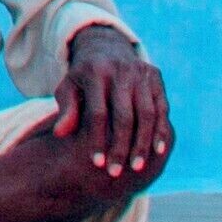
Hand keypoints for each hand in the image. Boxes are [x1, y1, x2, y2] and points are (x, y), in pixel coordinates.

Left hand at [54, 24, 171, 179]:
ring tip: (136, 167)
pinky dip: (161, 130)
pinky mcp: (155, 77)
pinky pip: (162, 107)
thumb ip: (66, 110)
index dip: (97, 140)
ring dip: (143, 143)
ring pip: (146, 114)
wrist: (106, 48)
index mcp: (95, 73)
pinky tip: (158, 151)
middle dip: (121, 147)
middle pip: (124, 116)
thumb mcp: (68, 89)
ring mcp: (141, 73)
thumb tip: (59, 134)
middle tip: (116, 172)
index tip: (97, 164)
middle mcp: (120, 71)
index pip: (97, 113)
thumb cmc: (83, 78)